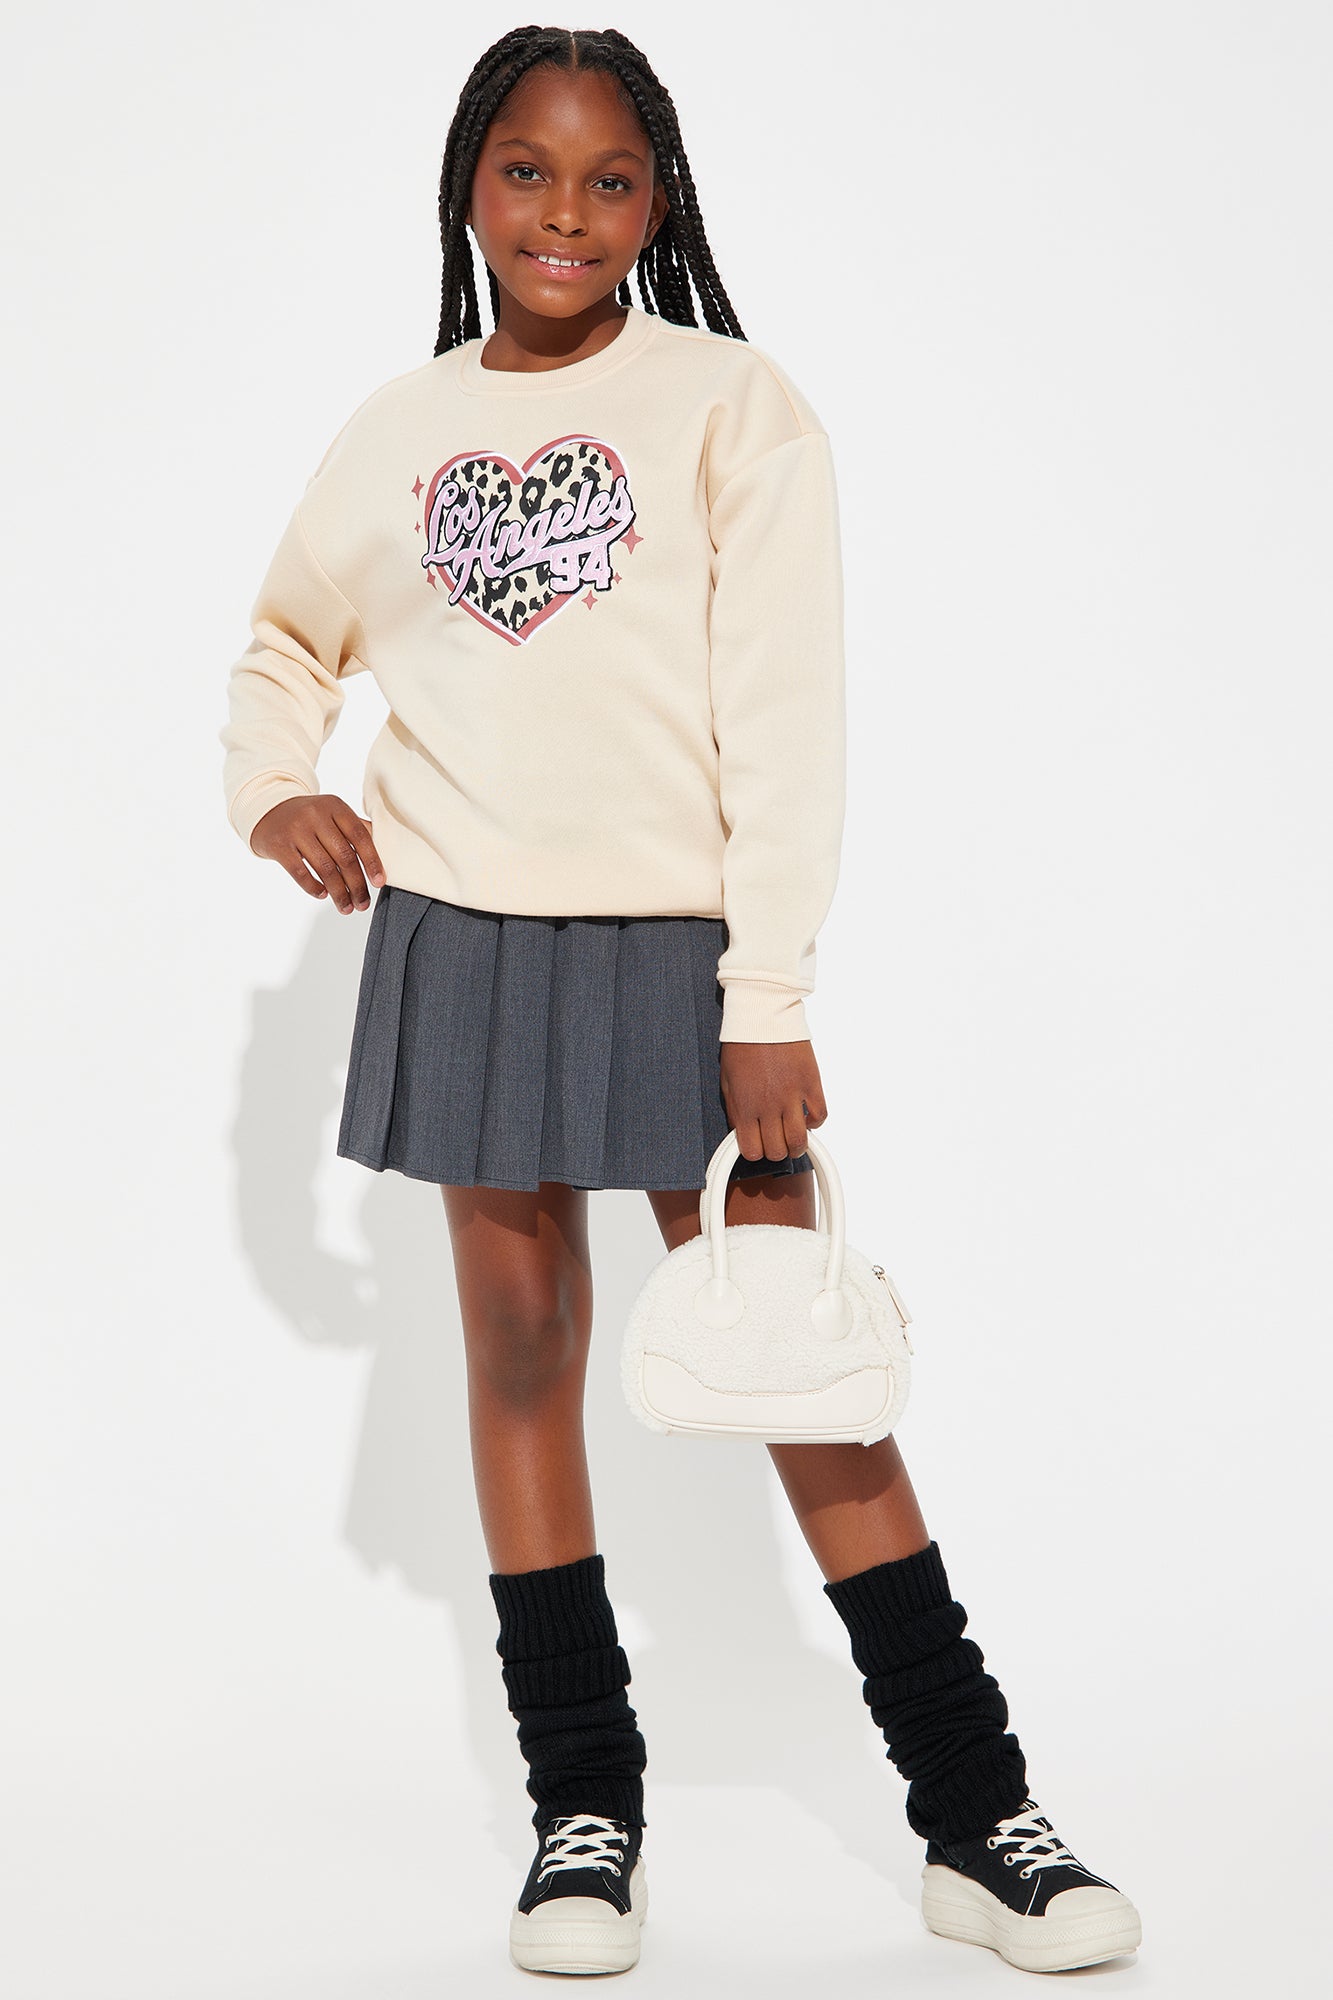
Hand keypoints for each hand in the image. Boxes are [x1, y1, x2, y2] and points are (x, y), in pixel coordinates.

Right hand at [250, 794, 384, 911]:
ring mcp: (296, 830)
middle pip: (344, 856)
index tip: (379, 883)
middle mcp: (316, 815)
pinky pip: (301, 873)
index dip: (372, 861)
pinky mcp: (279, 845)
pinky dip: (314, 888)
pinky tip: (323, 895)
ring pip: (324, 868)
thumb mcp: (332, 815)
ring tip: (346, 907)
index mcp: (335, 806)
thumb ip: (355, 830)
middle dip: (356, 885)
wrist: (267, 811)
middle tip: (363, 904)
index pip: (360, 836)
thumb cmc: (309, 818)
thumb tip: (384, 855)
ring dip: (339, 893)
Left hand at [719, 1039, 827, 1162]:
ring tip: (794, 1140)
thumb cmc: (741, 1046)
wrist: (762, 1016)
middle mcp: (768, 1106)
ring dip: (797, 1146)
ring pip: (799, 1140)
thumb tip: (743, 1132)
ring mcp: (792, 1096)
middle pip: (777, 1150)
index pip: (752, 1151)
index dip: (756, 1152)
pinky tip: (807, 1117)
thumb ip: (735, 1111)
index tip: (758, 1146)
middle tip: (777, 1142)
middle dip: (776, 1151)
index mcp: (744, 1107)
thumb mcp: (727, 1082)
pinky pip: (819, 1116)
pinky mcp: (811, 1083)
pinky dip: (814, 1122)